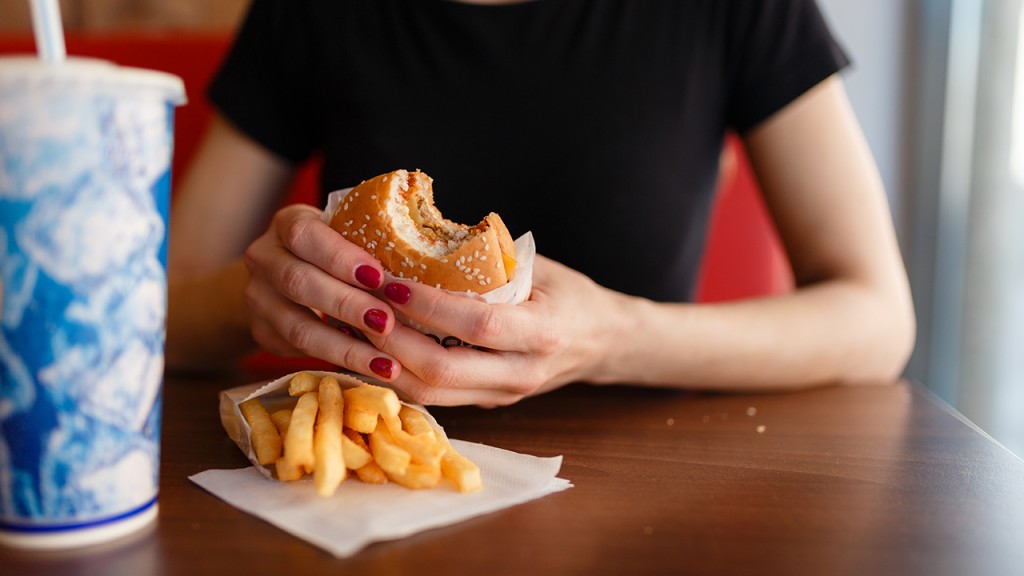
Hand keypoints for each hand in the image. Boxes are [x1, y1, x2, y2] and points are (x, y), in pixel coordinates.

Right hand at [242, 204, 402, 380]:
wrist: (284, 277)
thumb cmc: (334, 250)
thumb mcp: (346, 234)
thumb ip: (373, 241)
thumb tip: (433, 263)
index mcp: (287, 224)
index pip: (305, 235)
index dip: (340, 257)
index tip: (378, 276)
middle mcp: (264, 258)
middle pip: (299, 282)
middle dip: (347, 305)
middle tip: (388, 322)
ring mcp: (258, 298)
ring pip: (298, 327)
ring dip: (345, 346)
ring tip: (386, 362)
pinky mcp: (264, 333)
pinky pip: (300, 352)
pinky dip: (338, 360)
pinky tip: (371, 368)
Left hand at [366, 255, 627, 405]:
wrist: (601, 342)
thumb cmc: (567, 294)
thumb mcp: (537, 267)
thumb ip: (486, 260)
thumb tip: (417, 233)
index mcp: (543, 333)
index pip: (476, 325)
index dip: (429, 306)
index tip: (391, 281)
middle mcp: (522, 374)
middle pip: (443, 372)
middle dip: (392, 340)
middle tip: (358, 306)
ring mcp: (503, 396)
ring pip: (431, 394)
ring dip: (384, 363)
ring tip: (353, 329)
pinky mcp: (487, 405)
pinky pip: (434, 397)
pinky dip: (397, 374)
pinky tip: (371, 349)